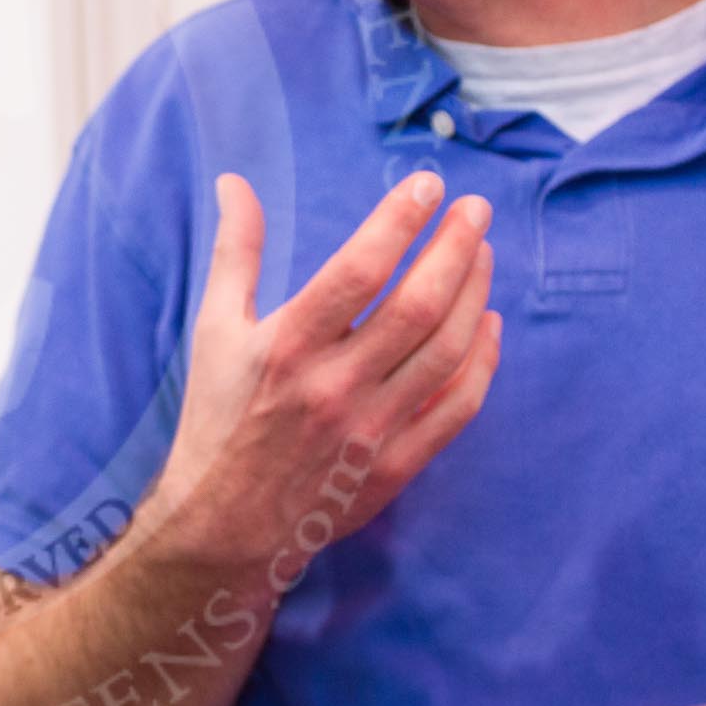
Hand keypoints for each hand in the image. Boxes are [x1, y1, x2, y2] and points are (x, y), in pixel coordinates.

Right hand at [152, 171, 500, 569]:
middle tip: (476, 209)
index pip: (359, 270)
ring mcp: (371, 430)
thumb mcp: (215, 329)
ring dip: (475, 294)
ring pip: (446, 351)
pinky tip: (489, 324)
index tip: (428, 185)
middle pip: (417, 306)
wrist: (225, 523)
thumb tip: (235, 182)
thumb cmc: (218, 416)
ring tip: (483, 252)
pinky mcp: (397, 465)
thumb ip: (235, 252)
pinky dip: (484, 362)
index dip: (399, 221)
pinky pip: (457, 408)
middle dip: (455, 248)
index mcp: (286, 346)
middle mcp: (333, 386)